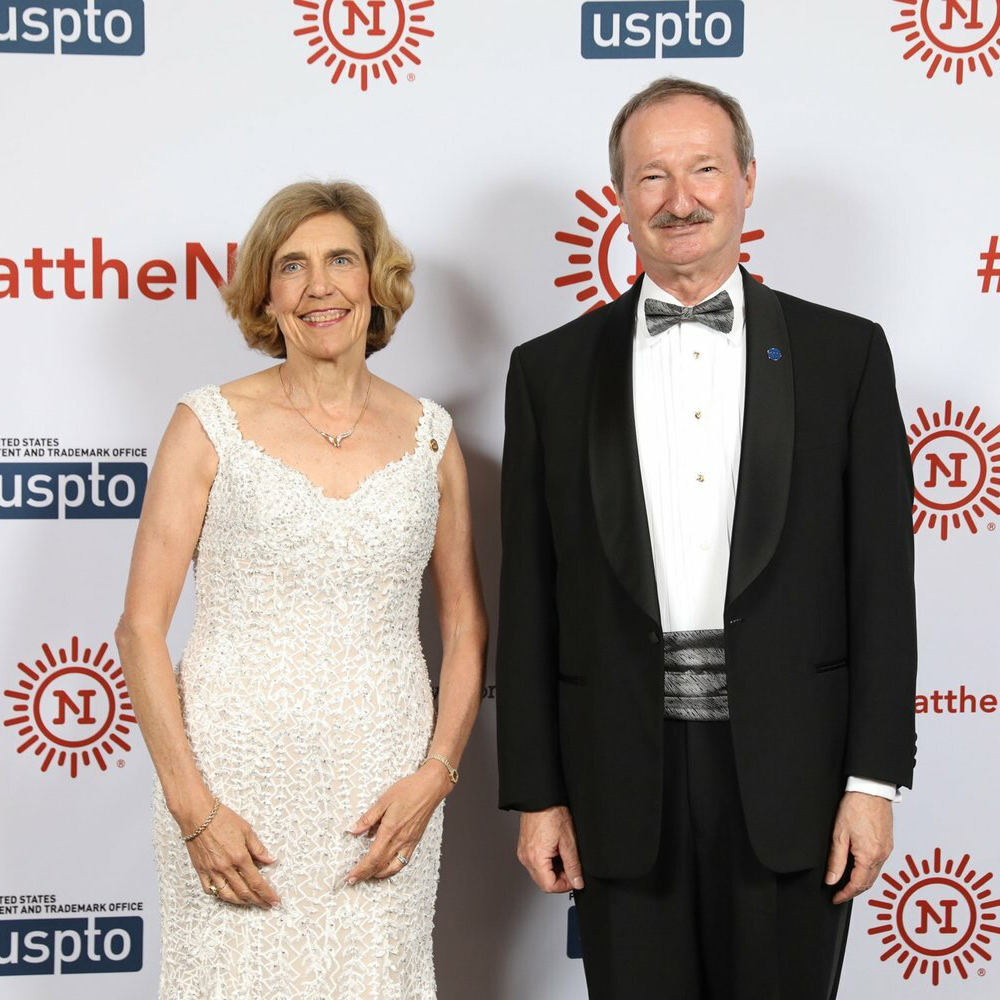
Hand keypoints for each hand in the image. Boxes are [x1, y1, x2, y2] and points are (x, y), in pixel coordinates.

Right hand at [181, 798, 279, 908]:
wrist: (198, 815)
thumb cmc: (222, 818)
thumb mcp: (246, 830)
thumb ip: (258, 848)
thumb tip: (270, 860)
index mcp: (240, 857)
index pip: (256, 881)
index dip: (267, 894)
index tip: (274, 900)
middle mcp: (226, 867)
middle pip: (243, 891)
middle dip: (257, 900)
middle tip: (266, 904)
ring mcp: (212, 871)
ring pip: (227, 894)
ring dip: (240, 901)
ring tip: (249, 902)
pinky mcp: (200, 870)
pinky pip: (209, 889)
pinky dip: (219, 894)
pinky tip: (226, 894)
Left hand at [345, 765, 449, 883]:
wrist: (431, 788)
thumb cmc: (408, 790)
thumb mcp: (383, 800)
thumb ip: (368, 818)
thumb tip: (353, 831)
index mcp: (390, 830)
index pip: (372, 858)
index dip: (360, 870)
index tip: (350, 877)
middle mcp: (401, 840)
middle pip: (380, 866)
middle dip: (365, 875)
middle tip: (353, 879)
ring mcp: (410, 842)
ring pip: (394, 868)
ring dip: (379, 875)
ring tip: (368, 874)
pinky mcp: (415, 841)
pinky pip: (404, 861)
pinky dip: (393, 867)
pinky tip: (386, 864)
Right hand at [517, 805, 583, 892]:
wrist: (541, 798)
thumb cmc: (552, 813)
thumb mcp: (569, 841)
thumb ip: (573, 865)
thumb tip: (577, 882)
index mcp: (536, 858)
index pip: (549, 887)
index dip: (565, 886)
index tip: (575, 878)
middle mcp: (526, 857)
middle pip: (544, 882)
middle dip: (560, 878)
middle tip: (571, 866)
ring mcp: (524, 852)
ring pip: (540, 873)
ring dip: (554, 870)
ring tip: (564, 854)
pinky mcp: (525, 847)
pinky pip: (536, 863)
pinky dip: (547, 862)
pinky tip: (556, 850)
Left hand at [825, 791, 893, 904]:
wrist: (871, 790)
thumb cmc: (855, 807)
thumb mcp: (839, 834)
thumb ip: (836, 860)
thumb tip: (831, 879)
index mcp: (869, 856)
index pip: (857, 884)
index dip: (845, 894)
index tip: (835, 898)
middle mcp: (882, 855)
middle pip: (868, 882)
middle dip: (853, 891)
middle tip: (839, 894)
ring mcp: (887, 850)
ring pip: (874, 874)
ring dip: (861, 882)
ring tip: (846, 883)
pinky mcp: (888, 844)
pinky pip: (879, 864)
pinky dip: (868, 871)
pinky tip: (859, 868)